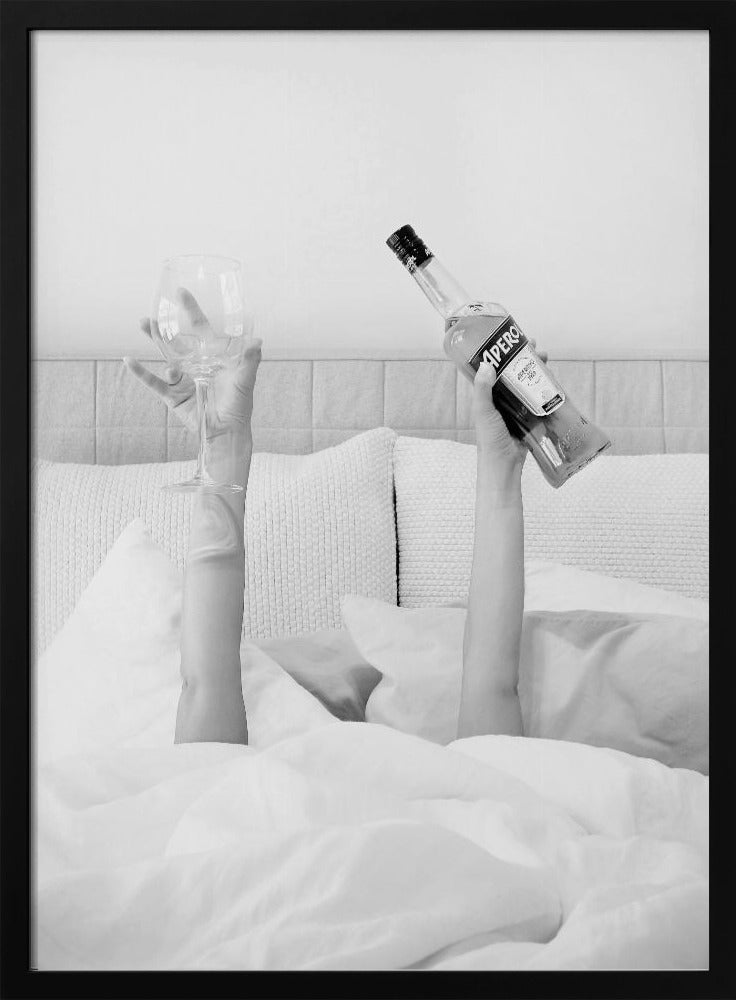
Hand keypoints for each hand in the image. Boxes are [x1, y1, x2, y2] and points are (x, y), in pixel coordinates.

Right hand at [123, 314, 261, 440]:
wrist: (227, 432)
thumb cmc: (240, 406)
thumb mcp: (245, 381)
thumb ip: (250, 360)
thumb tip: (258, 340)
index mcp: (212, 357)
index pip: (200, 328)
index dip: (192, 310)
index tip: (181, 292)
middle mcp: (195, 365)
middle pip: (176, 340)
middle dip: (164, 326)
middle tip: (151, 311)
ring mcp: (183, 379)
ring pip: (164, 356)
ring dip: (153, 340)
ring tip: (143, 324)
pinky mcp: (173, 396)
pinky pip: (154, 382)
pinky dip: (141, 373)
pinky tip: (129, 360)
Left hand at [473, 339, 547, 470]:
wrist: (504, 467)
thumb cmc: (490, 440)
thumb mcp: (484, 412)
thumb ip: (483, 389)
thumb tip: (487, 363)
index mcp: (486, 397)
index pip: (493, 369)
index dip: (502, 354)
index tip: (514, 341)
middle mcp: (499, 400)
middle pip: (512, 374)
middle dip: (523, 359)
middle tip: (536, 348)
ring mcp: (514, 408)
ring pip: (525, 384)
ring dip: (534, 371)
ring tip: (545, 359)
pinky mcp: (528, 418)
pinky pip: (536, 399)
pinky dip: (543, 389)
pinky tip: (551, 380)